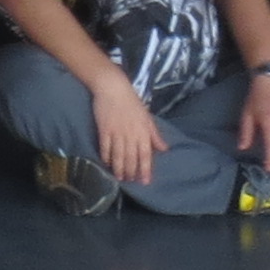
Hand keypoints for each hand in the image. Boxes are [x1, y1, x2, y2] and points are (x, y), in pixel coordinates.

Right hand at [85, 67, 164, 185]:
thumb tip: (164, 149)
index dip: (146, 169)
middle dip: (131, 172)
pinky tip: (106, 164)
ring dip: (119, 168)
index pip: (146, 155)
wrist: (113, 88)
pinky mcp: (104, 130)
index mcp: (143, 132)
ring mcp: (116, 133)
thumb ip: (155, 135)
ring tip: (119, 177)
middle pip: (131, 158)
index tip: (145, 181)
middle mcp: (131, 135)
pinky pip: (105, 147)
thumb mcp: (147, 118)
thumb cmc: (132, 102)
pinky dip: (106, 157)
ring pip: (118, 155)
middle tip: (130, 181)